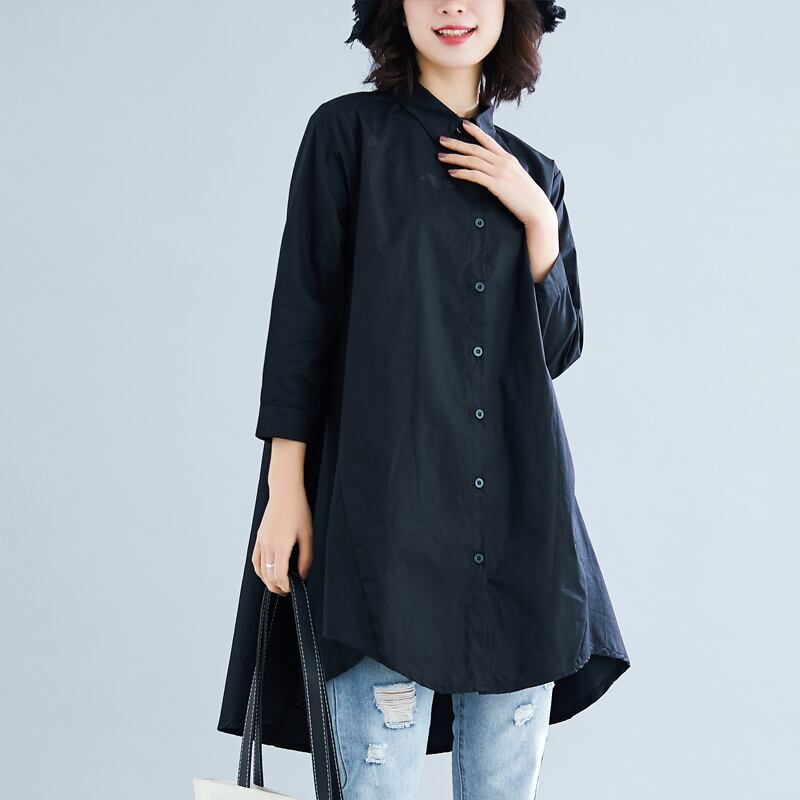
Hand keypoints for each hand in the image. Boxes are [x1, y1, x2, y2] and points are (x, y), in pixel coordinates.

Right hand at [252, 479, 313, 595]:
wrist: (285, 492)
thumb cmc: (298, 510)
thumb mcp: (308, 535)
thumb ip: (306, 558)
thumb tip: (303, 575)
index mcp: (281, 546)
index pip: (279, 576)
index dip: (286, 587)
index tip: (293, 589)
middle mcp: (268, 545)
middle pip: (268, 576)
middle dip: (277, 587)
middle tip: (288, 591)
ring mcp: (262, 541)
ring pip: (260, 570)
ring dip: (268, 581)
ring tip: (278, 585)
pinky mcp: (259, 537)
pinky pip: (255, 559)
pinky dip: (259, 570)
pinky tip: (265, 573)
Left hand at [438, 119, 558, 279]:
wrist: (536, 207)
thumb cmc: (526, 195)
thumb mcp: (516, 176)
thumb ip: (505, 169)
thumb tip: (495, 168)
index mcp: (507, 158)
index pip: (488, 140)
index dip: (474, 131)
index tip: (462, 125)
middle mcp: (502, 161)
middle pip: (475, 148)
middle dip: (456, 143)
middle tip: (441, 140)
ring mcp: (499, 172)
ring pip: (472, 160)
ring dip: (454, 158)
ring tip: (441, 156)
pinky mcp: (496, 184)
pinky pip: (475, 175)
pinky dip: (462, 173)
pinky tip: (452, 173)